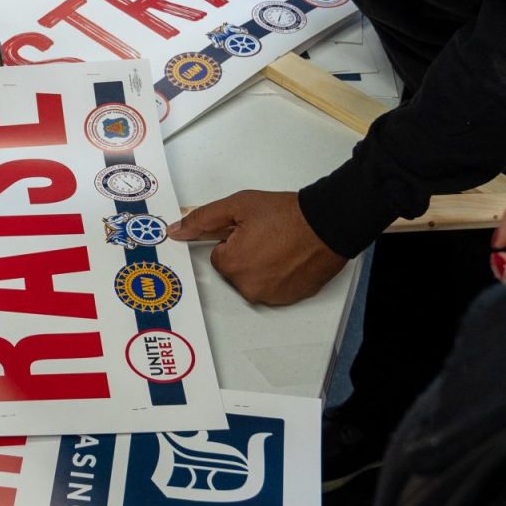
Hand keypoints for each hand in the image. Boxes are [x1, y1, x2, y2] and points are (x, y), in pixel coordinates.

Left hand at [169, 190, 348, 305]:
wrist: (328, 224)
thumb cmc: (288, 215)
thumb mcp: (239, 206)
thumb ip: (203, 219)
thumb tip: (177, 230)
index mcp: (232, 265)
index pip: (219, 255)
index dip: (234, 239)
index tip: (251, 230)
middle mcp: (249, 287)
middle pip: (234, 270)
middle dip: (246, 254)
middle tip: (267, 236)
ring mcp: (270, 296)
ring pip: (253, 280)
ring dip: (262, 265)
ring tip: (281, 246)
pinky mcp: (288, 299)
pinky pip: (273, 288)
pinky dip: (278, 276)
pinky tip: (290, 259)